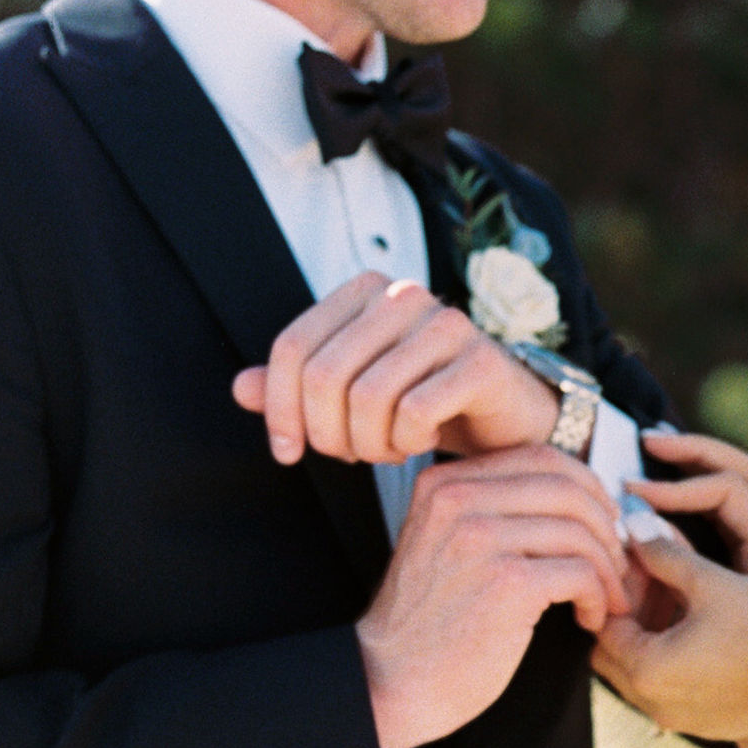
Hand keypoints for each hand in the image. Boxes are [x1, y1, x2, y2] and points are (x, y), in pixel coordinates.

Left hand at [232, 273, 556, 465]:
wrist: (507, 415)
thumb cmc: (424, 400)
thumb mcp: (352, 394)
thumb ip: (297, 387)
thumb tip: (241, 388)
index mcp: (365, 291)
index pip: (292, 347)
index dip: (278, 408)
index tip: (287, 452)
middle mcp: (403, 295)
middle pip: (324, 374)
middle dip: (325, 434)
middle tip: (346, 456)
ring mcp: (447, 324)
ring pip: (367, 398)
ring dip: (368, 444)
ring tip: (385, 450)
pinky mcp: (482, 361)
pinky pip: (414, 414)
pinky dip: (408, 444)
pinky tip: (420, 444)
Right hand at [358, 447, 639, 747]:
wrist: (391, 682)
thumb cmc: (430, 621)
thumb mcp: (447, 543)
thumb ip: (493, 509)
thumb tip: (581, 493)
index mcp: (444, 483)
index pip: (539, 457)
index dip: (586, 486)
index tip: (601, 522)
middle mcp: (458, 500)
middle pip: (567, 488)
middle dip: (605, 526)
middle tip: (616, 563)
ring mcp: (482, 538)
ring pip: (580, 531)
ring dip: (608, 569)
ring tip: (606, 598)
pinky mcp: (508, 583)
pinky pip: (581, 571)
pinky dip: (598, 597)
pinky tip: (588, 619)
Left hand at [591, 535, 747, 747]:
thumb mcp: (709, 581)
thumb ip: (662, 552)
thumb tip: (631, 520)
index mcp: (646, 670)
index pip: (603, 625)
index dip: (617, 589)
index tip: (638, 562)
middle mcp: (653, 703)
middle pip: (615, 653)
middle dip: (628, 616)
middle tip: (653, 581)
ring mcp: (678, 719)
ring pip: (641, 673)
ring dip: (650, 638)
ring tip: (679, 600)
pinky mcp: (704, 724)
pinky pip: (670, 690)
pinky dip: (672, 661)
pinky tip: (701, 630)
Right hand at [633, 426, 747, 605]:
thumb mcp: (708, 611)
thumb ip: (679, 564)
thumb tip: (643, 523)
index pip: (729, 491)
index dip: (678, 487)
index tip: (634, 493)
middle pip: (747, 470)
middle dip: (697, 450)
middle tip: (649, 440)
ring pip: (747, 482)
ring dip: (705, 461)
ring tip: (661, 446)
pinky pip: (737, 507)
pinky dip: (706, 488)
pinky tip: (676, 481)